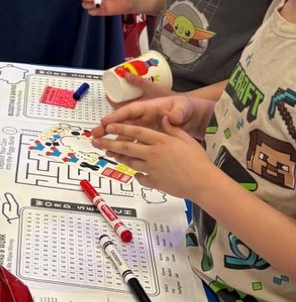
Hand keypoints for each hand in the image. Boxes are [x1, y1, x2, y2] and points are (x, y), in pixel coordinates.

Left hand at [91, 116, 211, 197]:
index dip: (121, 128)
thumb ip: (172, 129)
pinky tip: (134, 172)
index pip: (136, 132)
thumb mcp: (186, 139)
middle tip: (96, 141)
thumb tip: (163, 118)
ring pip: (130, 162)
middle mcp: (153, 154)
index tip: (108, 126)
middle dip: (109, 143)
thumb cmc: (198, 160)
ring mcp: (152, 169)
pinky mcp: (155, 182)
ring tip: (108, 153)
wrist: (204, 183)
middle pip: (126, 147)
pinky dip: (137, 174)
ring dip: (118, 157)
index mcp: (161, 141)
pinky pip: (141, 177)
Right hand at [93, 95, 198, 140]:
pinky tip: (118, 156)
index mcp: (150, 108)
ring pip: (127, 135)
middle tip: (94, 136)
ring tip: (103, 149)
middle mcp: (145, 118)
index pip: (130, 111)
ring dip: (115, 141)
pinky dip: (126, 149)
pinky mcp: (150, 139)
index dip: (116, 116)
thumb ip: (177, 113)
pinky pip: (135, 144)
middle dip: (108, 129)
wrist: (197, 118)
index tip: (104, 122)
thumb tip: (172, 117)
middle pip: (123, 123)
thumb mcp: (183, 108)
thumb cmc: (188, 108)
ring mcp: (147, 129)